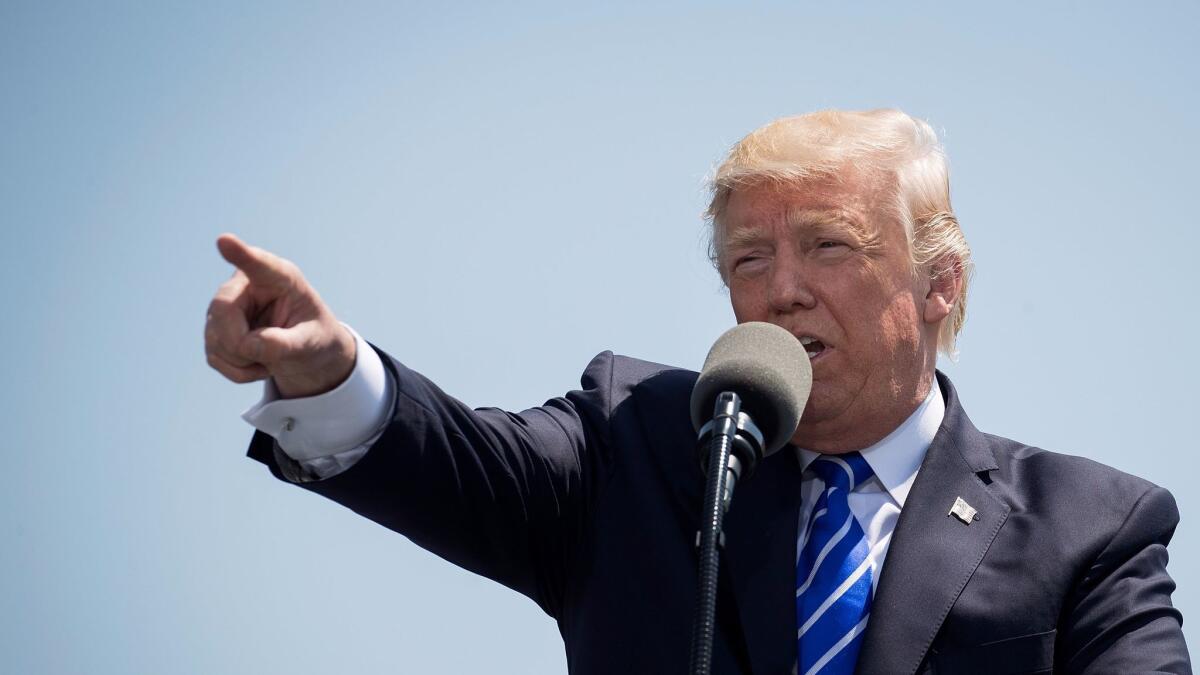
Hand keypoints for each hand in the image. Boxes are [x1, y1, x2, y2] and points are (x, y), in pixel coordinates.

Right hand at [205, 234, 355, 397]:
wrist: (305, 350)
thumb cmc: (314, 335)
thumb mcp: (312, 341)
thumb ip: (286, 343)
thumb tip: (250, 346)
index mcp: (280, 277)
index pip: (257, 264)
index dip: (240, 254)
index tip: (224, 241)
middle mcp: (245, 284)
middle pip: (222, 311)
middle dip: (242, 344)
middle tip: (271, 357)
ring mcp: (225, 306)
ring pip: (216, 339)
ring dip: (245, 361)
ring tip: (272, 354)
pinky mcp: (214, 330)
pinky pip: (215, 358)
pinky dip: (239, 371)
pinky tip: (258, 361)